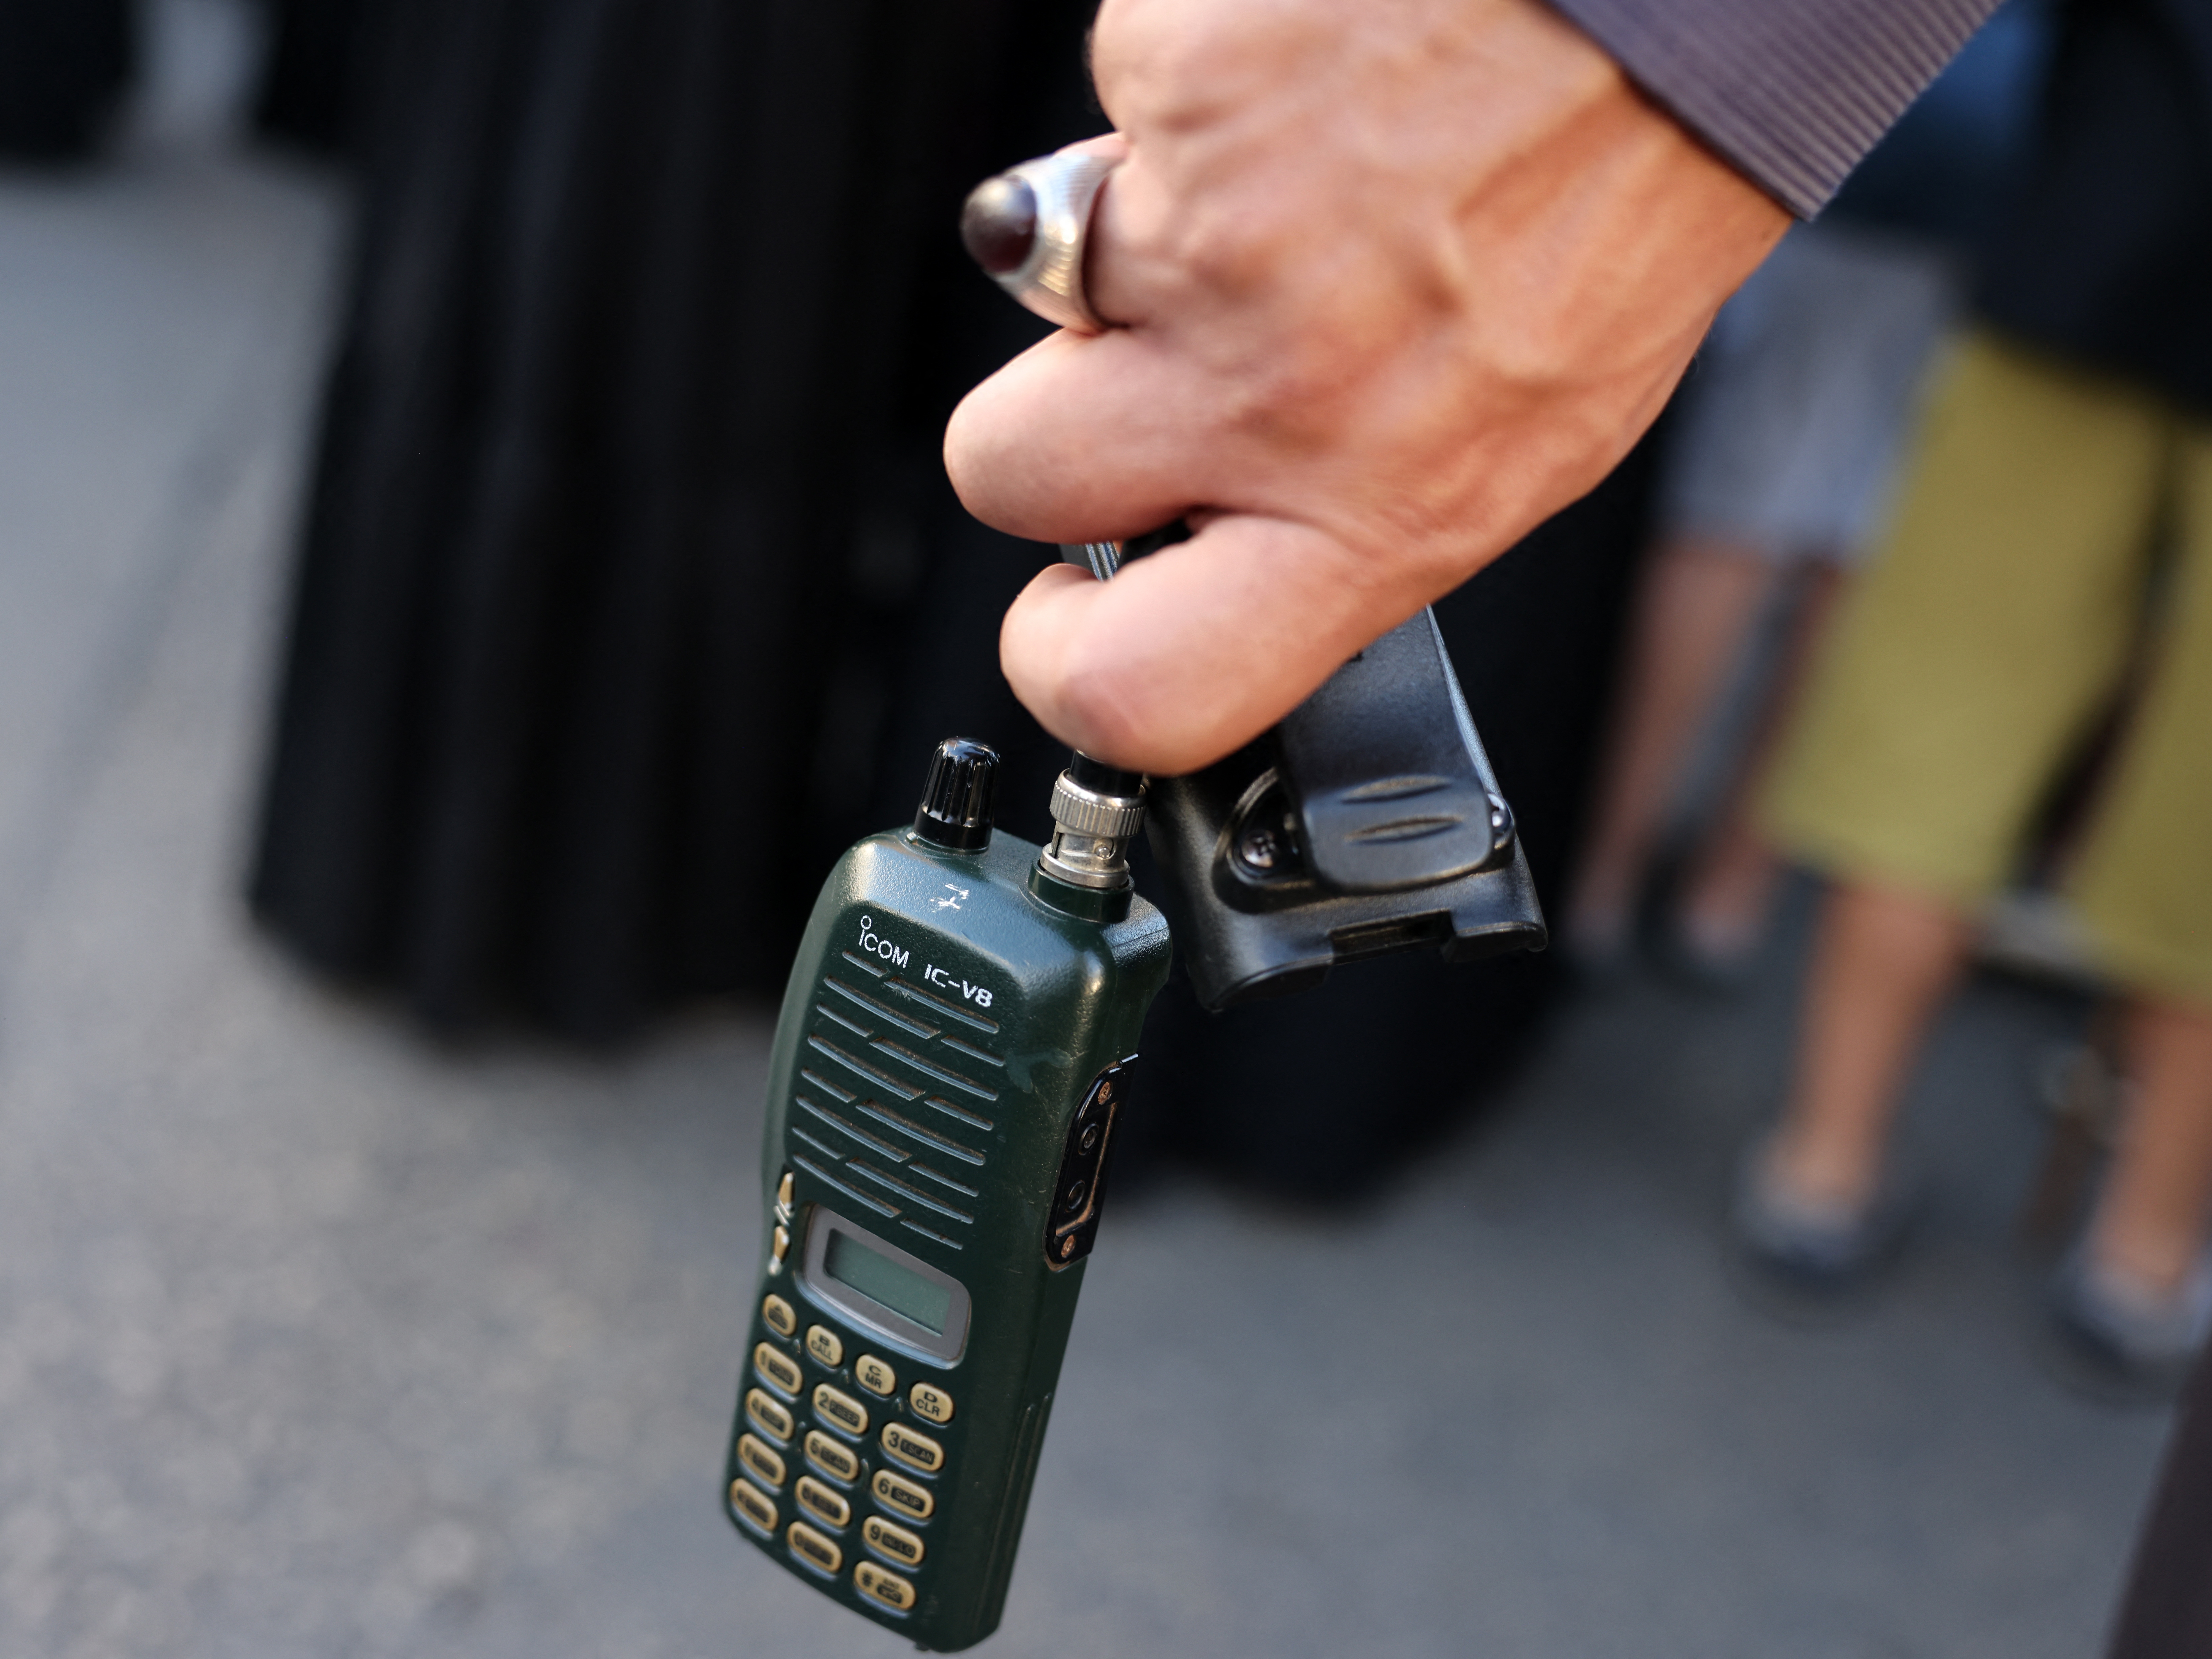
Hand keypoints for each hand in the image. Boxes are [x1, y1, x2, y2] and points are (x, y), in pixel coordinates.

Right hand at [944, 0, 1787, 774]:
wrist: (1668, 8)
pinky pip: (1114, 116)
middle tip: (1136, 369)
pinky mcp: (1178, 86)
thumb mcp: (1526, 437)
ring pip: (1035, 278)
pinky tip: (1298, 92)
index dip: (1056, 666)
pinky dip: (1182, 104)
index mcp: (1379, 514)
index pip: (1144, 687)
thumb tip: (1231, 534)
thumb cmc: (1621, 203)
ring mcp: (1215, 241)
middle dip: (1041, 415)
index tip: (1061, 613)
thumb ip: (1359, 513)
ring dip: (1130, 242)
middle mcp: (1282, 394)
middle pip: (1006, 471)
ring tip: (1273, 193)